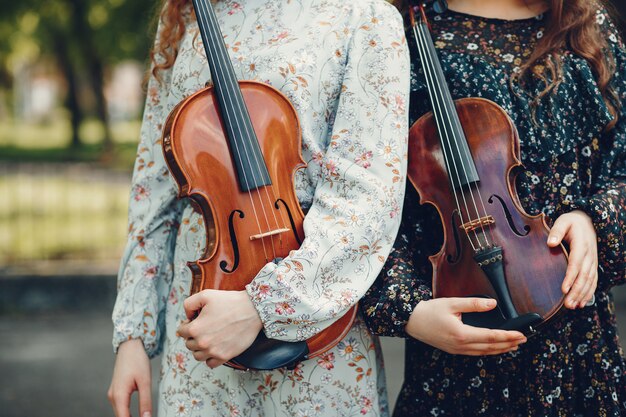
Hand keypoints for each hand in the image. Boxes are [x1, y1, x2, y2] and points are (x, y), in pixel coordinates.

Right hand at [108, 339, 151, 416]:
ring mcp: (113, 394)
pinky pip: (121, 406)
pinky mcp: (116, 391)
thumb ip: (146, 401)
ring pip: (120, 412)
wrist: (129, 346)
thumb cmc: (137, 360)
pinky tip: (136, 414)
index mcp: (119, 395)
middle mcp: (113, 397)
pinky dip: (127, 412)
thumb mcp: (145, 381)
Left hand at [177, 289, 262, 367]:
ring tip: (209, 338)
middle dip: (193, 336)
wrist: (253, 310)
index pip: (181, 332)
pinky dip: (210, 358)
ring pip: (197, 356)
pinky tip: (215, 348)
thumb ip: (189, 304)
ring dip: (200, 348)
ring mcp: (214, 351)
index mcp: (195, 328)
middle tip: (204, 328)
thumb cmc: (230, 301)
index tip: (195, 321)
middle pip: (189, 344)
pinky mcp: (225, 356)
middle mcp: (203, 342)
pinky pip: (210, 364)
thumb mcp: (206, 295)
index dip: (187, 325)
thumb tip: (187, 316)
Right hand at [406, 298, 526, 355]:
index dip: (508, 336)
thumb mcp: (451, 303)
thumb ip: (473, 304)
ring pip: (484, 352)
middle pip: (491, 347)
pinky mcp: (454, 350)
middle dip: (509, 344)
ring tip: (513, 345)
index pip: (491, 336)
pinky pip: (476, 353)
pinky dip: (488, 351)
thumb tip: (492, 304)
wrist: (411, 321)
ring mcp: (457, 350)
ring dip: (500, 349)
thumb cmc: (429, 311)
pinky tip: (493, 347)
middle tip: (523, 340)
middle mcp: (461, 345)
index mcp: (462, 334)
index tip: (520, 334)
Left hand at [547, 210, 597, 308]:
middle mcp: (589, 255)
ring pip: (589, 281)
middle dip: (576, 291)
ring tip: (572, 306)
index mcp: (581, 245)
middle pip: (584, 276)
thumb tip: (550, 243)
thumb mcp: (563, 221)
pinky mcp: (593, 265)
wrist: (588, 221)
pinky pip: (593, 281)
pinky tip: (581, 303)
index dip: (570, 277)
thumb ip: (557, 231)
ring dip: (581, 295)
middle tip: (567, 304)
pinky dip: (588, 293)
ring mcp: (592, 261)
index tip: (564, 289)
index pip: (575, 264)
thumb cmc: (572, 222)